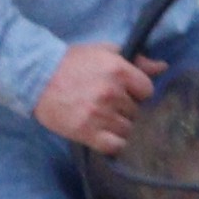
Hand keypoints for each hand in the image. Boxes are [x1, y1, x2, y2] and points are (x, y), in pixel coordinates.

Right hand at [35, 42, 165, 153]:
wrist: (36, 77)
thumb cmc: (71, 62)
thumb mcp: (104, 52)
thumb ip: (136, 60)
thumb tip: (162, 67)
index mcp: (118, 70)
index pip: (147, 91)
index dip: (137, 92)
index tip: (125, 92)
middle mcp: (111, 93)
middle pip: (137, 111)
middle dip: (126, 109)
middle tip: (109, 105)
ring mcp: (99, 114)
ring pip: (127, 129)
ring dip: (119, 126)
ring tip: (104, 119)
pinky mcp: (86, 132)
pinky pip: (115, 146)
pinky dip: (114, 143)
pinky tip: (105, 135)